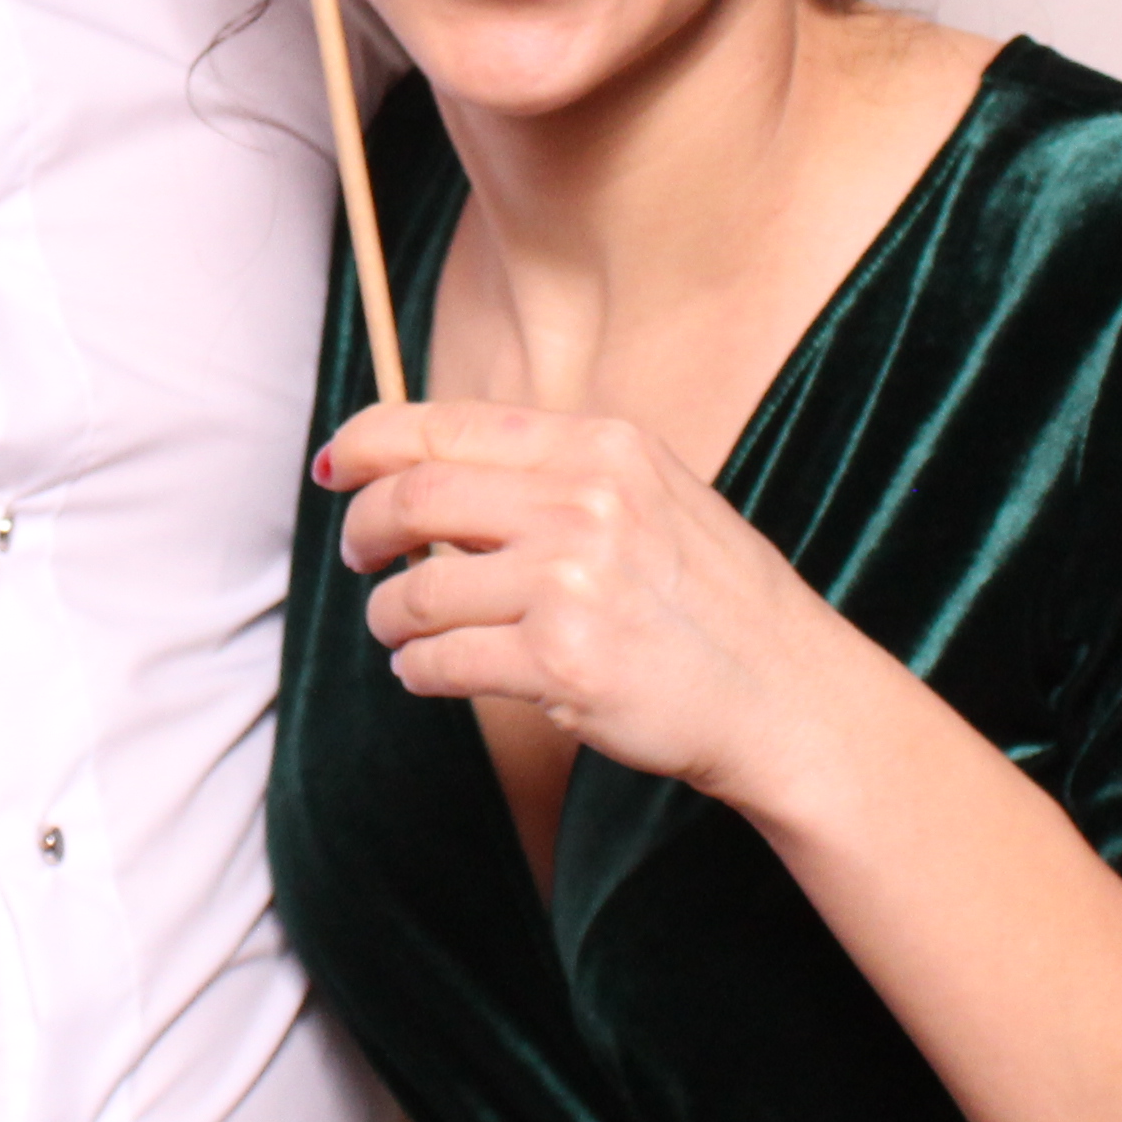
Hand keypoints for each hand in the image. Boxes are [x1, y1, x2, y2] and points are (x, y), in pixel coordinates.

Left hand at [318, 399, 860, 807]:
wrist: (787, 695)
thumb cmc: (711, 601)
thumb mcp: (649, 495)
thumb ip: (553, 474)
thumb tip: (427, 469)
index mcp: (600, 446)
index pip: (444, 426)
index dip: (367, 443)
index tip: (334, 468)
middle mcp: (584, 501)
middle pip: (413, 496)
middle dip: (364, 529)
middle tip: (360, 558)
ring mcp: (572, 582)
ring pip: (418, 590)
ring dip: (390, 616)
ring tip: (403, 631)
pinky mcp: (562, 663)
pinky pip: (441, 661)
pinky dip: (418, 671)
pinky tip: (429, 673)